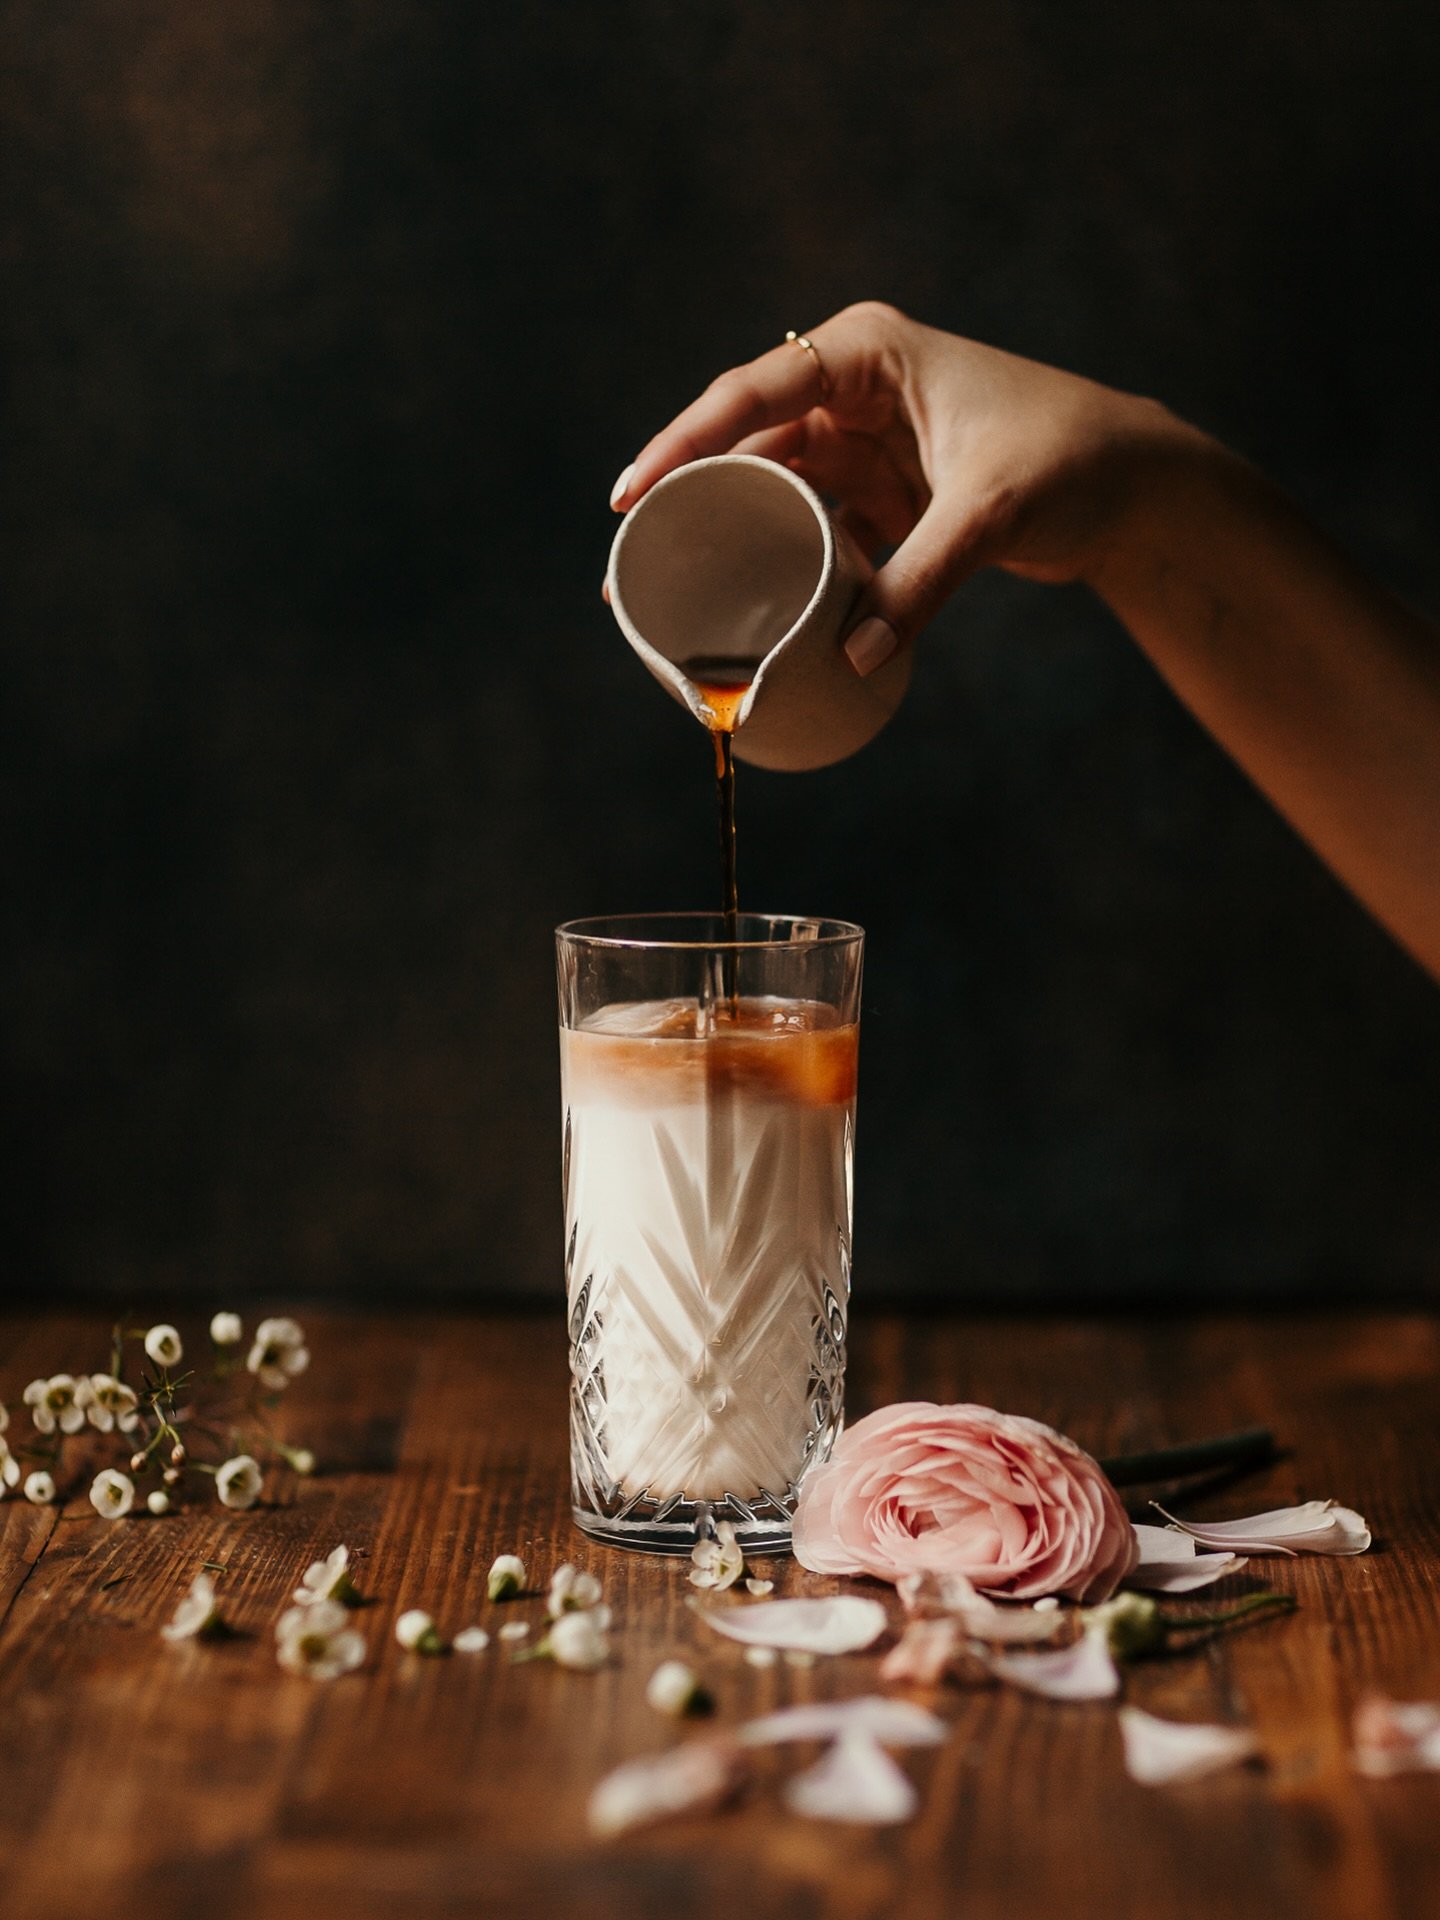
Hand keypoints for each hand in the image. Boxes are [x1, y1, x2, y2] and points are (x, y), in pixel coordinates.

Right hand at [608, 301, 1186, 674]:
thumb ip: (919, 582)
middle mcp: (854, 389)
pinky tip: (743, 599)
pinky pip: (810, 525)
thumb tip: (852, 657)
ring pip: (771, 487)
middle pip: (746, 442)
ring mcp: (864, 444)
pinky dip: (780, 560)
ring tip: (669, 586)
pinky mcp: (881, 495)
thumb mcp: (989, 514)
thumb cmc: (1072, 460)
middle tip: (629, 559)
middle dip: (688, 497)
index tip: (632, 496)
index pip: (752, 393)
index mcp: (868, 354)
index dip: (683, 444)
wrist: (1138, 487)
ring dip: (727, 533)